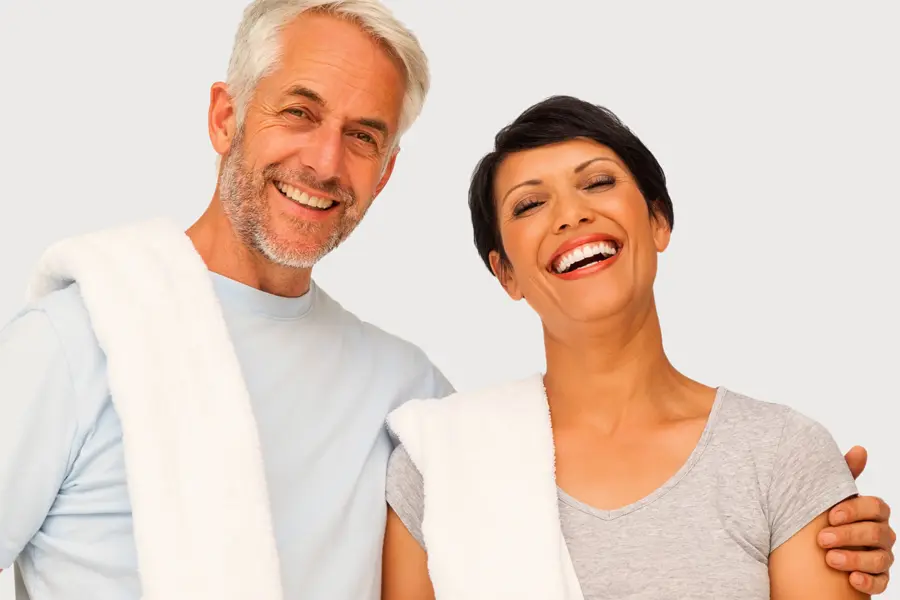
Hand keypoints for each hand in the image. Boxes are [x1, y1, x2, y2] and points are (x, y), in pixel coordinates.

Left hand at [818, 446, 894, 594]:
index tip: (830, 515)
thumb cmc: (827, 516)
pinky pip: (881, 582)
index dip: (855, 510)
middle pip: (877, 533)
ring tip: (830, 559)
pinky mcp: (876, 577)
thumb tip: (860, 449)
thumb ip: (846, 474)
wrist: (815, 547)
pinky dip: (868, 580)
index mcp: (873, 512)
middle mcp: (881, 534)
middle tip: (822, 539)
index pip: (876, 507)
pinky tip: (851, 578)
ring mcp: (881, 556)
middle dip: (850, 536)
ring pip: (880, 558)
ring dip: (855, 558)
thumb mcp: (832, 494)